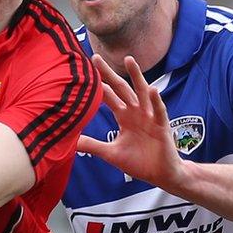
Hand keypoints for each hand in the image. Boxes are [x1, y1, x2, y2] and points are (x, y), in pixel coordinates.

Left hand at [77, 55, 182, 186]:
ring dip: (136, 76)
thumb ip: (93, 145)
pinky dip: (156, 101)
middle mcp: (136, 112)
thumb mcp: (111, 153)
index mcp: (124, 116)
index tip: (84, 70)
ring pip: (142, 92)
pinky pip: (159, 111)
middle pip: (121, 88)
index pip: (108, 96)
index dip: (98, 84)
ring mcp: (150, 117)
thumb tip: (70, 142)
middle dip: (109, 73)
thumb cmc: (139, 162)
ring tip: (129, 60)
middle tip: (96, 57)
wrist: (161, 175)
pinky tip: (152, 90)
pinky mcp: (162, 126)